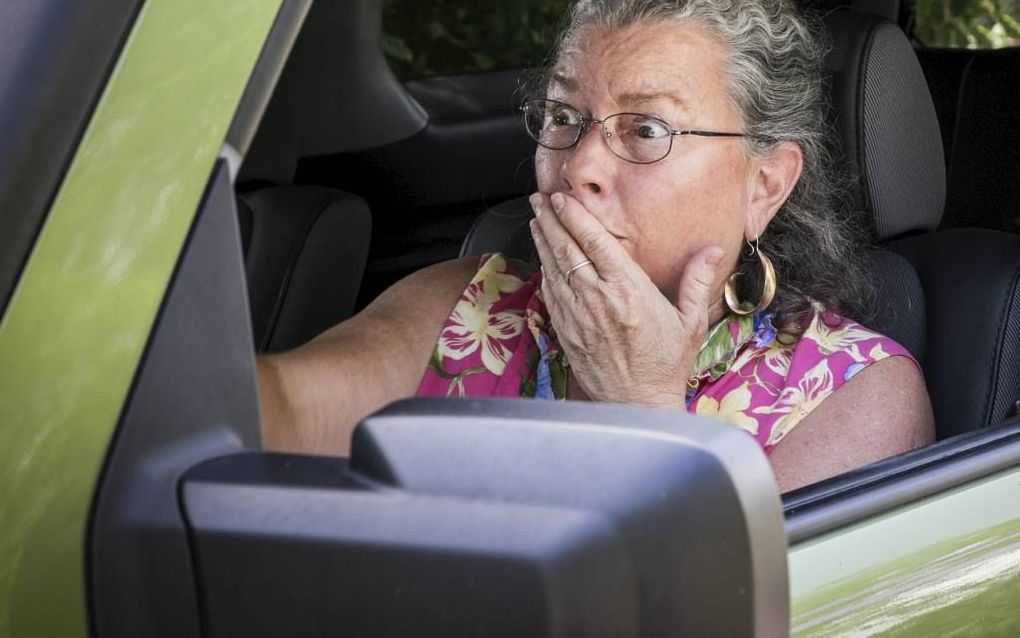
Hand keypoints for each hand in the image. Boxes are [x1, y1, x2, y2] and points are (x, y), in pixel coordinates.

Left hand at [529, 191, 723, 408]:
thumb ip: (697, 281)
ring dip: (543, 241)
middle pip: (567, 250)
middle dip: (551, 220)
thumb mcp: (690, 322)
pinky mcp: (566, 332)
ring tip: (536, 219)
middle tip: (540, 199)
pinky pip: (550, 294)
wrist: (638, 405)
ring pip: (553, 269)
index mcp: (629, 292)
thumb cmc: (666, 365)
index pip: (595, 243)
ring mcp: (578, 317)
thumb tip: (711, 249)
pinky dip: (544, 271)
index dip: (575, 217)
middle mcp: (598, 301)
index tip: (563, 198)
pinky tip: (542, 258)